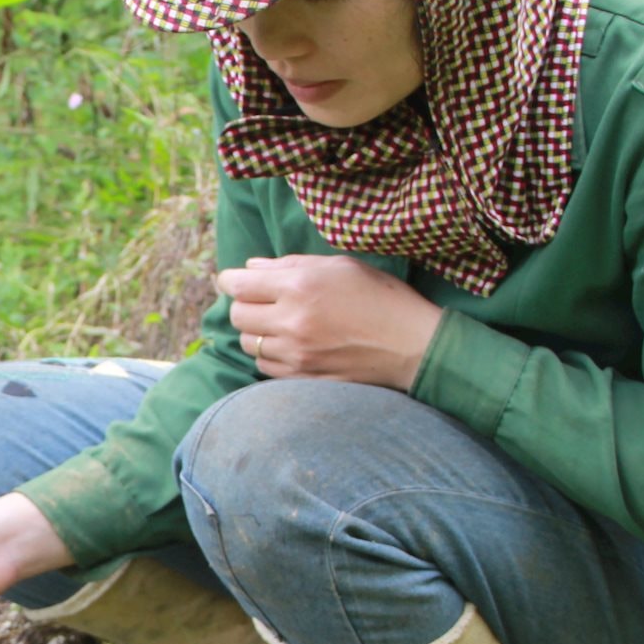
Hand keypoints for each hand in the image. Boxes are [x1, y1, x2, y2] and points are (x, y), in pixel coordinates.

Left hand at [219, 256, 443, 390]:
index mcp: (300, 286)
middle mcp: (292, 321)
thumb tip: (250, 267)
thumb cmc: (381, 298)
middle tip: (263, 302)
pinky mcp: (302, 378)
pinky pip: (265, 367)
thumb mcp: (340, 266)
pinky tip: (292, 346)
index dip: (231, 280)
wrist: (413, 346)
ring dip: (257, 332)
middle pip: (237, 315)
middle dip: (245, 305)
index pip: (238, 284)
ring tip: (282, 324)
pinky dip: (271, 355)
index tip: (236, 281)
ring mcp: (296, 354)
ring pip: (249, 343)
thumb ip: (291, 264)